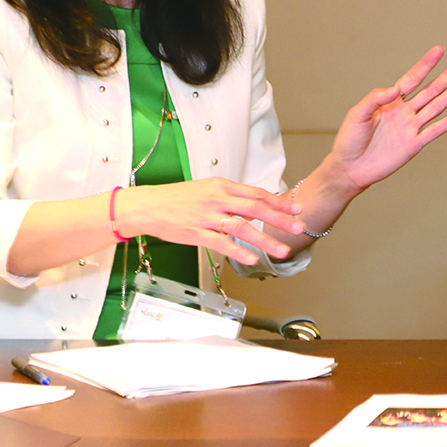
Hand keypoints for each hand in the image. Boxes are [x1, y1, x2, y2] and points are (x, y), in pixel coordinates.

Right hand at [119, 178, 304, 265]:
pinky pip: (220, 243)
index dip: (279, 202)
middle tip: (298, 228)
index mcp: (222, 187)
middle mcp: (217, 199)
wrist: (148, 206)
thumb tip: (255, 207)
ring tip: (281, 251)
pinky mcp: (196, 233)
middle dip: (280, 219)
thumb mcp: (208, 190)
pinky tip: (252, 259)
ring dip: (264, 241)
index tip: (297, 209)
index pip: (257, 194)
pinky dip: (238, 251)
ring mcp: (207, 217)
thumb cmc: (178, 199)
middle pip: (255, 208)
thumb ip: (232, 198)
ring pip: (242, 228)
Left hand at [326, 46, 446, 190]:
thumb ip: (375, 98)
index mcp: (390, 101)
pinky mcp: (414, 145)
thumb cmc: (349, 140)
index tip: (439, 51)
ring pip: (436, 107)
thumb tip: (394, 89)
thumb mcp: (356, 114)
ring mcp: (410, 128)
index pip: (412, 79)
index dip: (425, 65)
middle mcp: (403, 112)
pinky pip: (434, 131)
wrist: (350, 169)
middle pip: (430, 90)